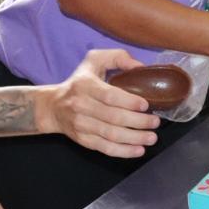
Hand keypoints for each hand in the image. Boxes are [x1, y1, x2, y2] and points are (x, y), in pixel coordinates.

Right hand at [40, 49, 160, 156]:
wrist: (53, 106)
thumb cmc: (80, 81)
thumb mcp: (94, 60)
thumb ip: (118, 57)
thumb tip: (140, 67)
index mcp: (85, 85)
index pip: (109, 96)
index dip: (129, 102)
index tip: (146, 105)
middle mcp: (81, 105)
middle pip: (113, 117)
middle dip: (138, 122)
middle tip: (155, 122)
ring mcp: (81, 125)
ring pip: (111, 135)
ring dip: (135, 138)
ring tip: (152, 137)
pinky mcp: (83, 140)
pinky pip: (105, 148)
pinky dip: (123, 151)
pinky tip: (139, 150)